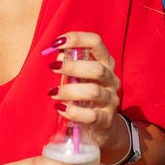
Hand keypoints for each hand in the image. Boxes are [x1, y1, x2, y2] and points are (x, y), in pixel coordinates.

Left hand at [44, 32, 123, 149]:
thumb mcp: (79, 78)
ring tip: (53, 93)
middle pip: (97, 69)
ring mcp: (111, 100)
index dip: (77, 39)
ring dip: (70, 90)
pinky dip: (73, 112)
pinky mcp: (106, 120)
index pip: (96, 43)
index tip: (57, 43)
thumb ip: (69, 66)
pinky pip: (91, 116)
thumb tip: (58, 57)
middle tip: (53, 68)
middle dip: (73, 67)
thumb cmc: (85, 96)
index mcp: (105, 63)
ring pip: (94, 92)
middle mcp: (111, 80)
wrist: (102, 125)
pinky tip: (60, 108)